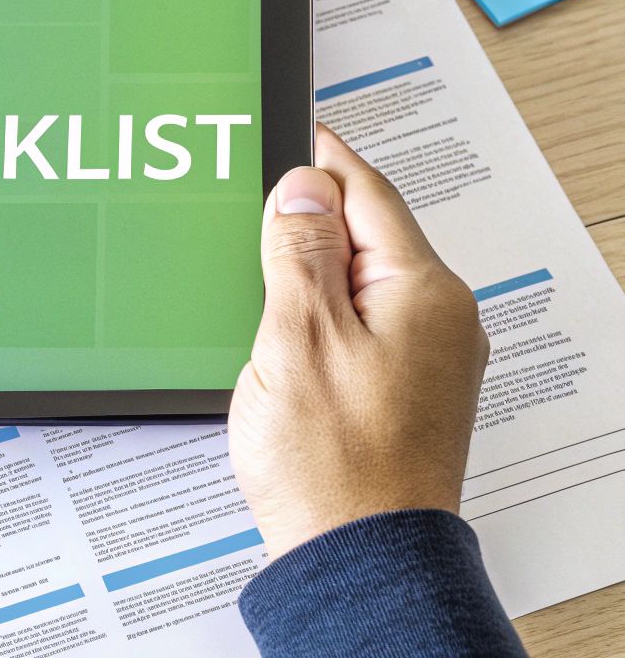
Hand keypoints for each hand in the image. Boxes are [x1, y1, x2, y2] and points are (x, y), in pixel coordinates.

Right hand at [229, 124, 486, 559]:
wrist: (359, 560)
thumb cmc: (334, 468)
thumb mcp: (297, 338)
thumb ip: (301, 252)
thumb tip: (304, 188)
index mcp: (423, 293)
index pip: (366, 192)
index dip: (318, 158)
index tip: (288, 130)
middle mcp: (440, 320)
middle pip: (366, 235)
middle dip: (307, 216)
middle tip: (251, 195)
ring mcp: (427, 359)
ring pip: (360, 282)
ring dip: (309, 269)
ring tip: (257, 262)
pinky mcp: (405, 391)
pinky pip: (362, 325)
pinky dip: (320, 312)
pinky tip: (281, 327)